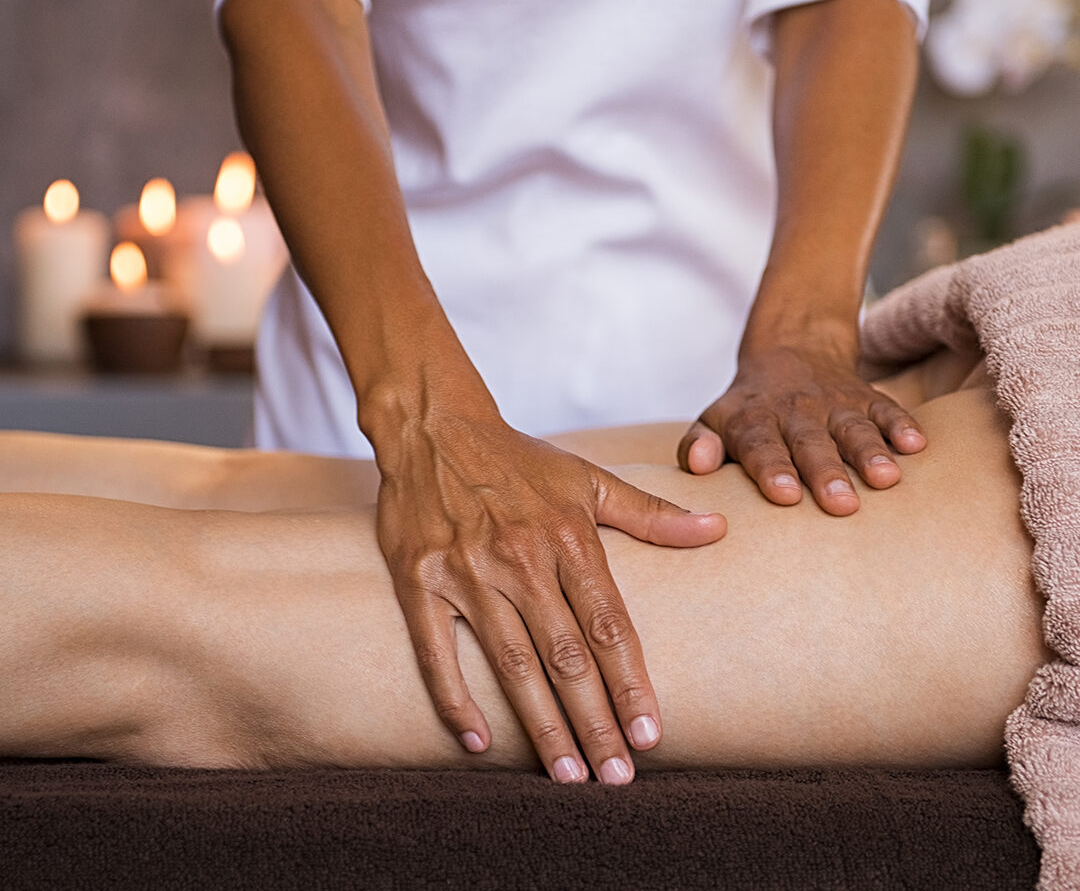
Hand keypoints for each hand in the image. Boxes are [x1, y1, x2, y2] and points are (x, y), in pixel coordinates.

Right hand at [375, 413, 725, 783]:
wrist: (434, 427)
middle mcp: (519, 558)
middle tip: (617, 777)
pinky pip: (437, 652)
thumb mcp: (588, 479)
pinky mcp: (418, 581)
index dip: (631, 683)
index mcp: (566, 536)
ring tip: (568, 775)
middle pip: (566, 655)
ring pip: (511, 663)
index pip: (609, 624)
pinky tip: (479, 742)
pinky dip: (456, 699)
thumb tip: (717, 528)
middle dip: (595, 720)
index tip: (651, 734)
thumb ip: (651, 514)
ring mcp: (466, 572)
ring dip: (541, 724)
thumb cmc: (518, 460)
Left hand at [677, 344, 925, 514]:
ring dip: (870, 452)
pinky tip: (916, 445)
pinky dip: (902, 424)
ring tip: (885, 479)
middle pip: (811, 443)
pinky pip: (887, 408)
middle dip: (826, 473)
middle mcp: (796, 412)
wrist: (789, 353)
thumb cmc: (747, 410)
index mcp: (755, 421)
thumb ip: (698, 446)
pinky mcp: (868, 398)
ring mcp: (835, 404)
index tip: (785, 495)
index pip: (761, 446)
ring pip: (853, 428)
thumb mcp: (713, 421)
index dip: (772, 469)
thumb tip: (697, 466)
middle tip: (840, 504)